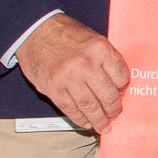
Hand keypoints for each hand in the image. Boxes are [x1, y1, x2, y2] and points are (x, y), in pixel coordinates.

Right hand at [16, 14, 128, 130]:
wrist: (35, 31)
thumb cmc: (65, 34)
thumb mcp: (93, 38)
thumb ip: (106, 59)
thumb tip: (117, 84)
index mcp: (100, 49)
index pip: (121, 77)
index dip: (123, 88)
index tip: (121, 93)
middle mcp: (86, 65)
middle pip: (108, 95)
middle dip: (113, 109)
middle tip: (114, 114)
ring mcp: (69, 78)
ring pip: (90, 106)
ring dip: (99, 120)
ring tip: (103, 126)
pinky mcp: (54, 89)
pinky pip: (70, 109)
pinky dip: (80, 119)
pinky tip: (86, 122)